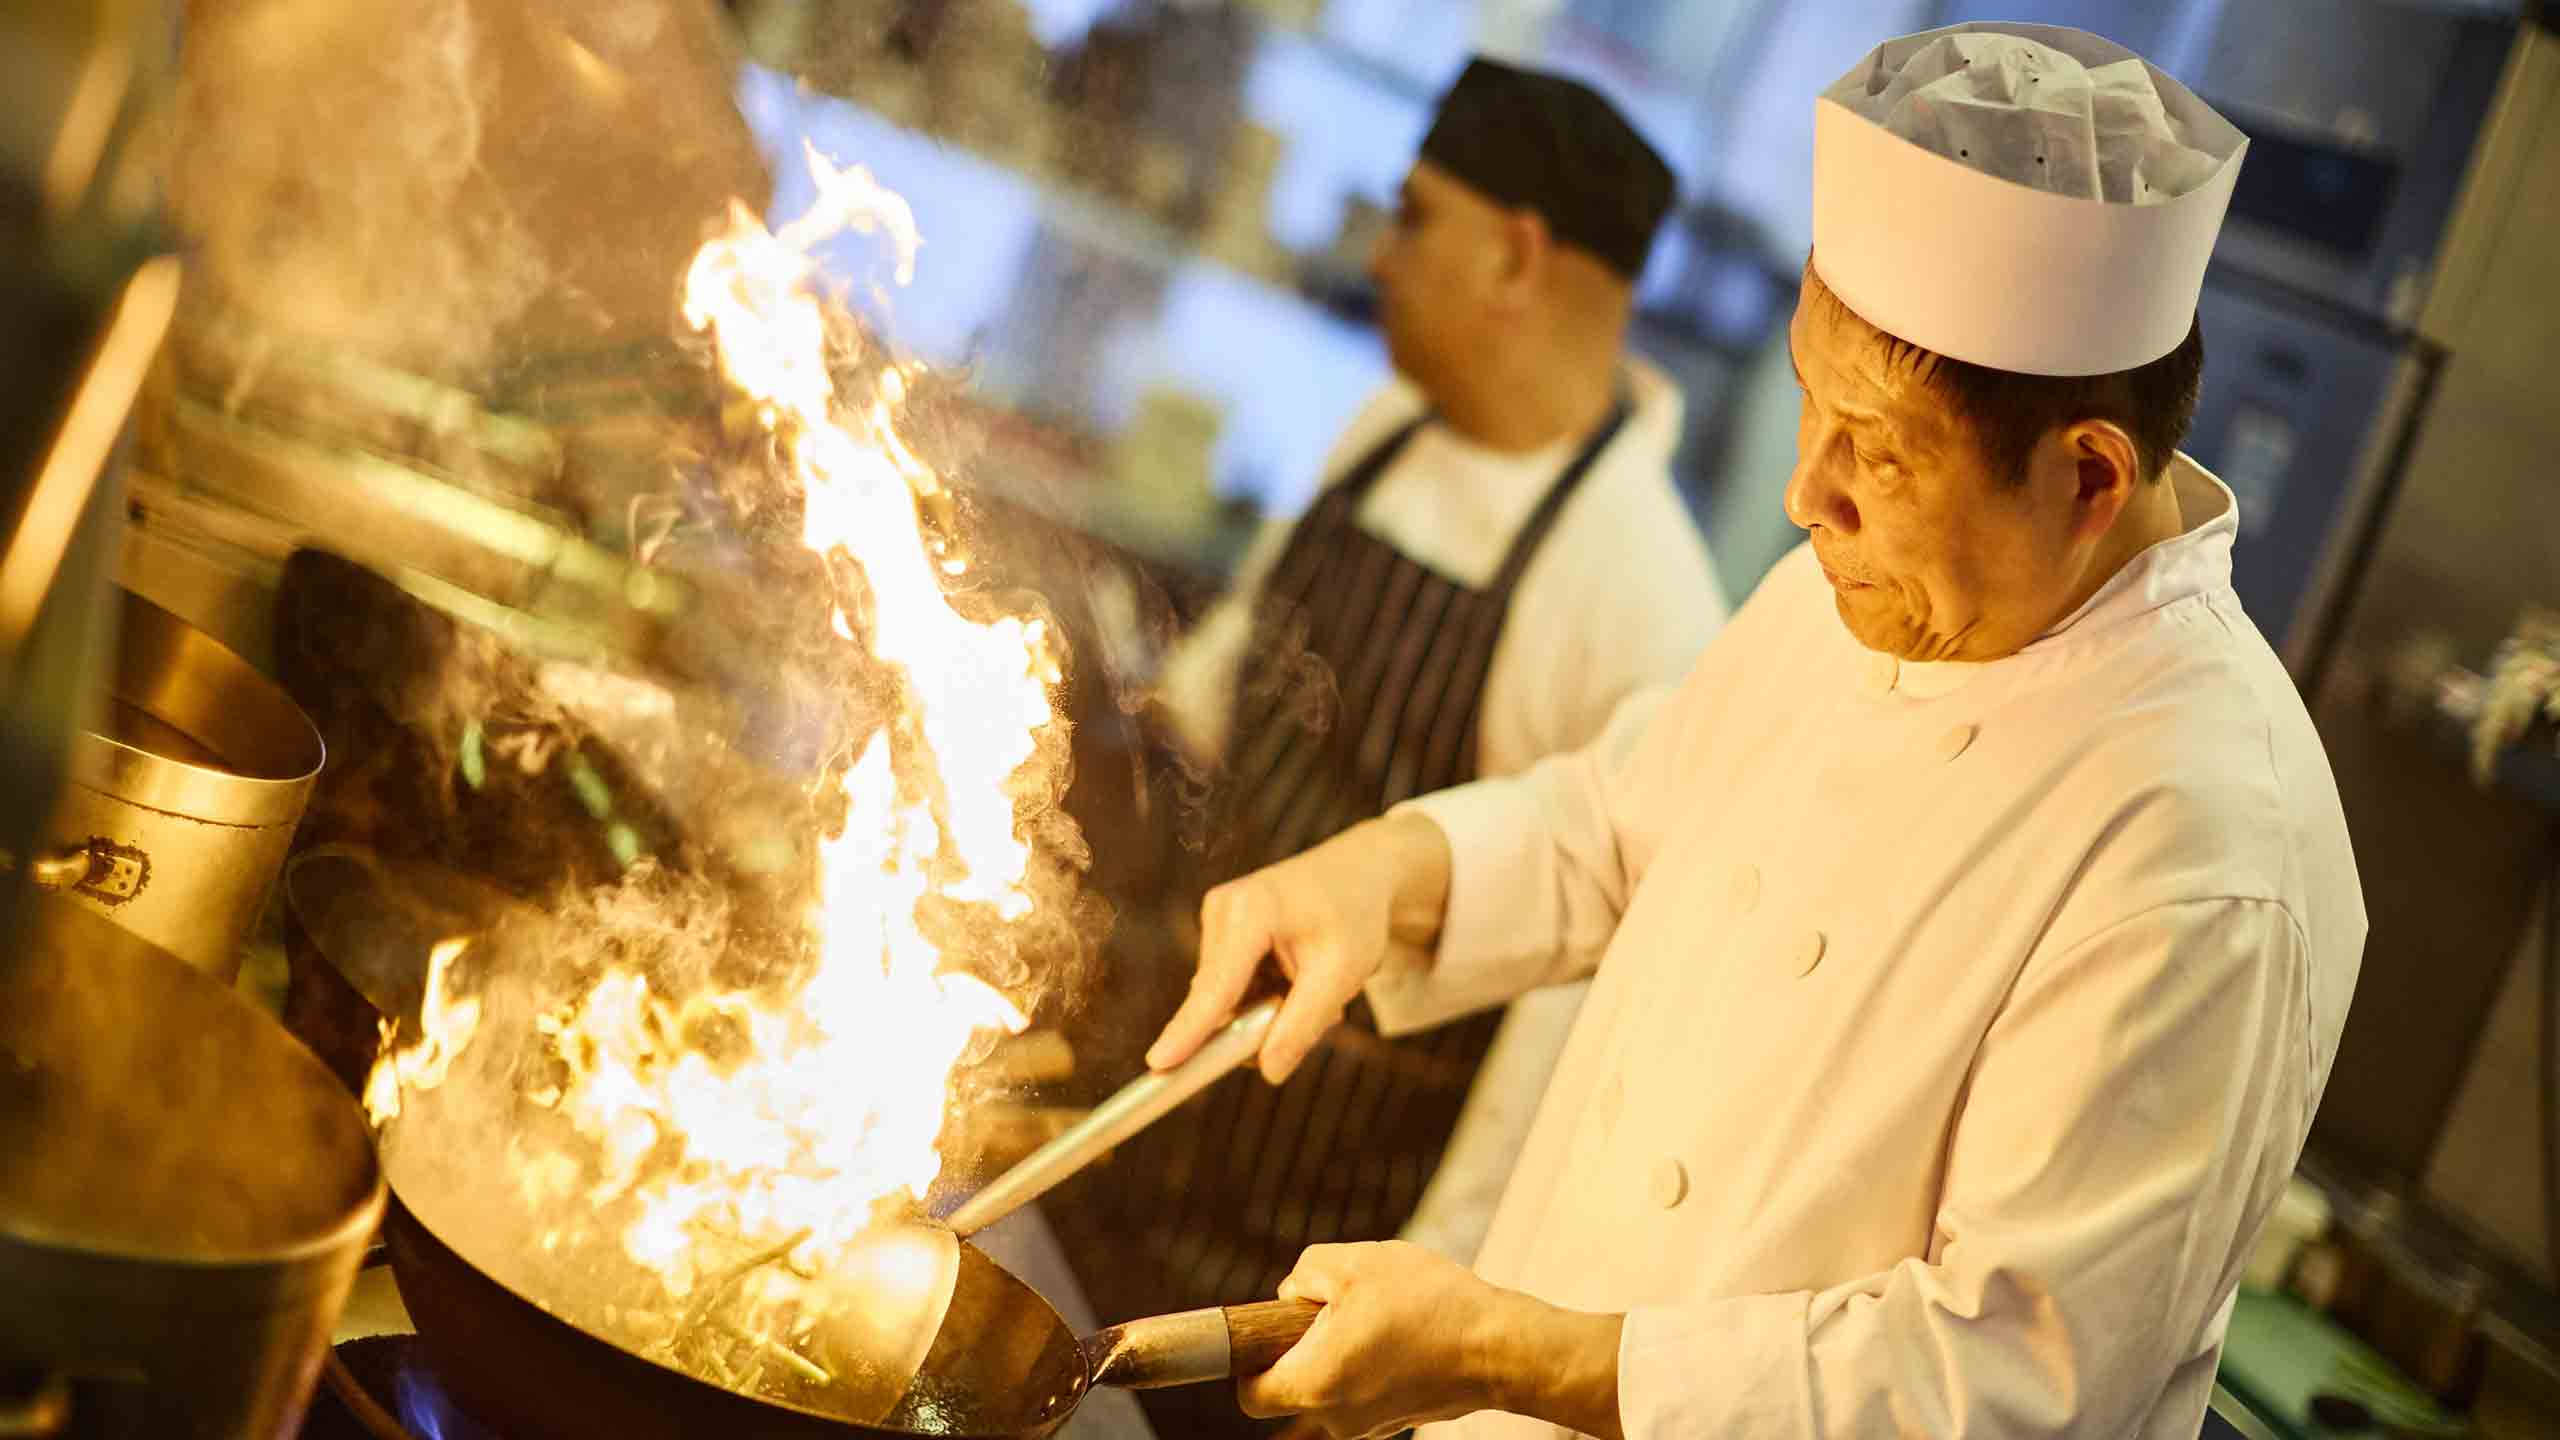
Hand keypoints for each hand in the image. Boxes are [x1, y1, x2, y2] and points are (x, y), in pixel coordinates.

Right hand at [1146, 813, 1451, 1083]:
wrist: (1361, 871)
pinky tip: (1300, 974)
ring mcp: (1218, 919)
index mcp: (1251, 911)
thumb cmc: (1354, 916)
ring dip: (1271, 1007)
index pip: (1216, 987)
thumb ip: (1302, 1026)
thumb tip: (1268, 1071)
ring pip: (1229, 998)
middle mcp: (1222, 910)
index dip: (1188, 1031)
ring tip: (1318, 982)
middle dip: (1264, 1020)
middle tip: (1321, 1013)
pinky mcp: (1222, 931)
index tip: (1158, 1064)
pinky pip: (1234, 986)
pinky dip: (1267, 993)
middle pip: (1222, 999)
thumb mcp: (1341, 975)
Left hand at [1239, 1243, 1627, 1439]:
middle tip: (1332, 1308)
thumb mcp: (1353, 1262)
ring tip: (1379, 1311)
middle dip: (1301, 1347)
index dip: (1248, 1360)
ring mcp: (1371, 1425)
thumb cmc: (1427, 1304)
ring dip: (1341, 1350)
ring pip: (1332, 1387)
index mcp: (1313, 1384)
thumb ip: (1304, 1273)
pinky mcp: (1400, 1418)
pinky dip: (1371, 1362)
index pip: (1249, 1394)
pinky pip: (1365, 1389)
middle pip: (1291, 1388)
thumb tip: (1293, 1294)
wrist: (1501, 1346)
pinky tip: (1403, 1329)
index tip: (1268, 1329)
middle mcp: (1336, 1418)